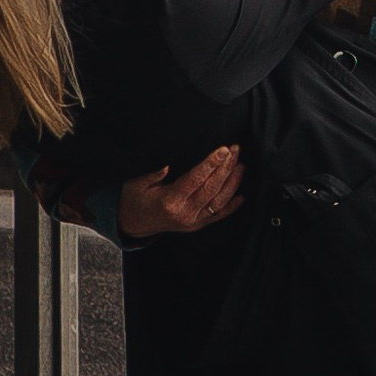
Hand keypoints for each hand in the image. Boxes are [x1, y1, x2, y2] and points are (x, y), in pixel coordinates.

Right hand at [119, 144, 246, 238]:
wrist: (133, 224)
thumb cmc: (134, 200)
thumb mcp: (137, 184)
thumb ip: (153, 174)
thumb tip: (167, 165)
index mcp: (170, 201)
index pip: (195, 179)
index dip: (211, 164)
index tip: (223, 150)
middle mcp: (184, 213)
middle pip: (211, 188)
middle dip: (225, 167)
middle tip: (235, 150)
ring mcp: (193, 221)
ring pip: (219, 201)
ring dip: (232, 182)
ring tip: (240, 165)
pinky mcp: (197, 225)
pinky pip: (218, 216)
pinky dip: (231, 206)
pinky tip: (242, 196)